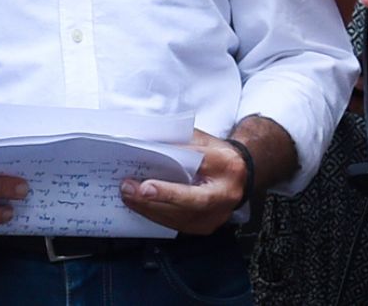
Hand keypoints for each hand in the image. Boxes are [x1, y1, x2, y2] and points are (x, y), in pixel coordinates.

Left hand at [120, 130, 244, 235]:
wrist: (239, 175)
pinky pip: (177, 224)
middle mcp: (225, 195)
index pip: (199, 172)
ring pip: (180, 218)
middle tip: (130, 189)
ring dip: (150, 208)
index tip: (146, 185)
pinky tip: (140, 205)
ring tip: (128, 195)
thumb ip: (180, 142)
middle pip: (189, 202)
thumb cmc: (218, 155)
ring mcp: (216, 215)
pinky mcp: (206, 226)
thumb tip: (148, 146)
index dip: (172, 186)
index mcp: (226, 166)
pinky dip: (155, 214)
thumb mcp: (203, 141)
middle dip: (156, 198)